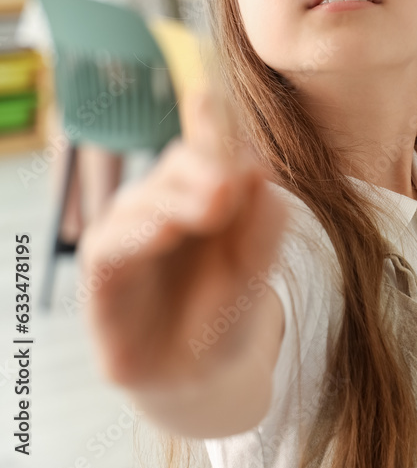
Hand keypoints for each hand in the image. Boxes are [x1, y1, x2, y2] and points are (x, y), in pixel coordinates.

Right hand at [80, 89, 286, 388]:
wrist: (204, 373)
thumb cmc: (227, 310)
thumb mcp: (257, 266)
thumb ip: (263, 220)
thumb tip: (258, 167)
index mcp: (203, 195)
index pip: (206, 149)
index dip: (208, 121)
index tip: (211, 94)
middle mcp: (162, 205)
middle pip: (178, 166)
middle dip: (206, 167)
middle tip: (236, 182)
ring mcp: (129, 235)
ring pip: (145, 198)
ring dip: (178, 198)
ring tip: (214, 206)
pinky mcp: (103, 272)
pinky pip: (112, 243)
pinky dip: (139, 232)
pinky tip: (166, 228)